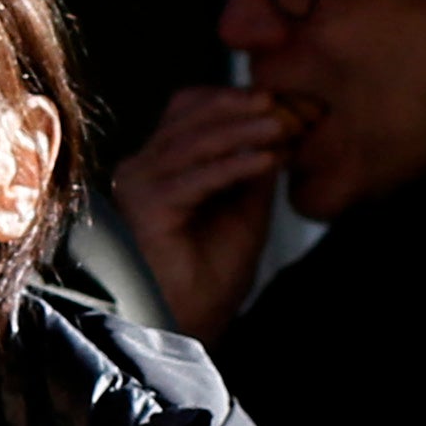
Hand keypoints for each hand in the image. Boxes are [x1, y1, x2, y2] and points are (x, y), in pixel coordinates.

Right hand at [110, 85, 296, 341]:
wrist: (186, 326)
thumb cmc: (209, 278)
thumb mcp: (245, 210)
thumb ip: (253, 167)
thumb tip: (281, 123)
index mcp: (161, 167)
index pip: (188, 109)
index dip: (232, 99)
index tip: (281, 102)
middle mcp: (141, 171)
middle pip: (189, 114)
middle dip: (241, 107)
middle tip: (287, 108)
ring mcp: (138, 187)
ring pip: (193, 140)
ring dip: (244, 130)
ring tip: (284, 128)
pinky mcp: (146, 208)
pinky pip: (196, 176)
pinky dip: (235, 164)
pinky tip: (267, 160)